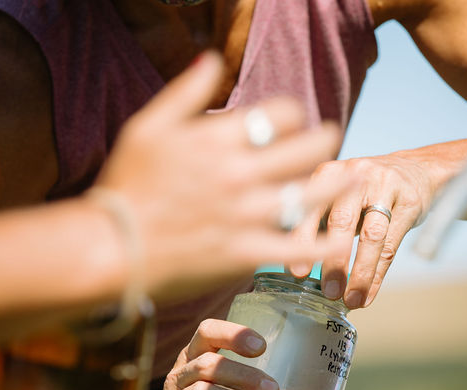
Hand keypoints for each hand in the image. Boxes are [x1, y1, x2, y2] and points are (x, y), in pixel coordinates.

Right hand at [94, 52, 353, 299]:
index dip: (293, 114)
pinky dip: (324, 242)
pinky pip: (297, 246)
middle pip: (305, 148)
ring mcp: (246, 215)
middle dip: (324, 139)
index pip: (281, 114)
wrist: (110, 249)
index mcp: (218, 138)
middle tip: (330, 139)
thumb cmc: (123, 187)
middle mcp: (239, 173)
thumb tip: (211, 58)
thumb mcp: (145, 127)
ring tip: (356, 174)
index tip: (292, 121)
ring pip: (310, 192)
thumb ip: (184, 92)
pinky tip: (342, 237)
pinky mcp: (246, 254)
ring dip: (339, 181)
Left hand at [287, 150, 436, 308]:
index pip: (312, 208)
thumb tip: (292, 261)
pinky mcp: (409, 203)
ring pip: (372, 236)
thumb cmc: (364, 190)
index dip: (303, 240)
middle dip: (333, 261)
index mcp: (329, 173)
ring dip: (360, 273)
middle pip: (342, 221)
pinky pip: (391, 245)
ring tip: (350, 299)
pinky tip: (368, 294)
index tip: (298, 272)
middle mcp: (355, 176)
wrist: (415, 169)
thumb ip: (316, 220)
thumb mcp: (337, 194)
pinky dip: (377, 275)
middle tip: (328, 292)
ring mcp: (385, 186)